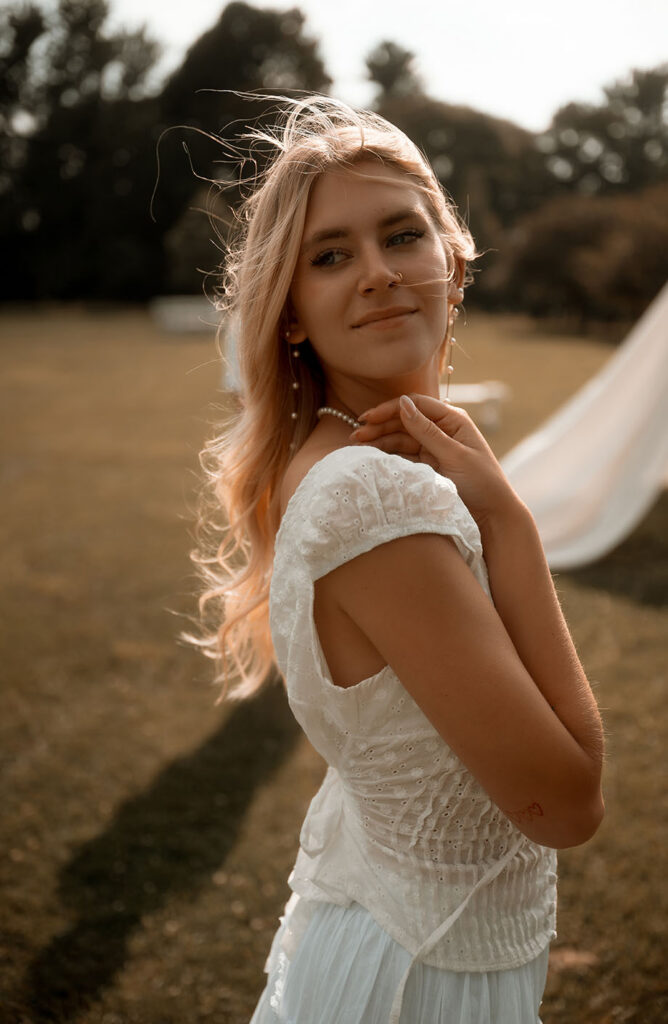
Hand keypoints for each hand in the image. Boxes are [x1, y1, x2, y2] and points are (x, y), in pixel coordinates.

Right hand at [350, 394, 521, 532]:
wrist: (492, 516)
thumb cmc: (482, 483)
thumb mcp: (454, 455)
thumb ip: (427, 431)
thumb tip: (402, 404)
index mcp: (452, 420)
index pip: (415, 405)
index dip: (389, 409)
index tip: (367, 418)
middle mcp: (442, 430)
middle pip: (403, 421)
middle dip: (379, 426)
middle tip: (355, 436)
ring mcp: (433, 448)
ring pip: (400, 438)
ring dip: (379, 441)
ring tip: (356, 447)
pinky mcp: (427, 465)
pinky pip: (403, 456)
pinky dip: (387, 455)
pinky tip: (371, 457)